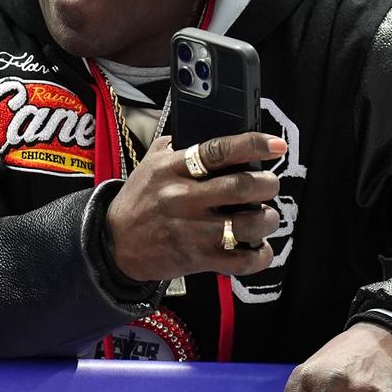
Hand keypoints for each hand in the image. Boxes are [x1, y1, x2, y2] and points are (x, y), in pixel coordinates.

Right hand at [104, 132, 285, 283]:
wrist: (116, 242)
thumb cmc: (140, 199)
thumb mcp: (152, 162)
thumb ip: (182, 145)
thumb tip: (219, 130)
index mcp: (173, 168)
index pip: (218, 151)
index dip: (253, 145)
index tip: (275, 146)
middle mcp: (183, 198)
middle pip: (241, 187)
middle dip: (268, 185)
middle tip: (270, 185)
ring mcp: (191, 231)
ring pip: (247, 225)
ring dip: (268, 219)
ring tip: (265, 215)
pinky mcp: (197, 259)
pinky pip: (240, 261)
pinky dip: (259, 255)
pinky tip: (259, 247)